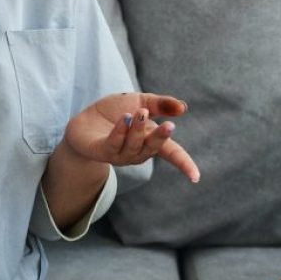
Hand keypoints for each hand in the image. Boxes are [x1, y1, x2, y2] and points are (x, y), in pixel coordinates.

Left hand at [63, 92, 199, 181]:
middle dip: (161, 138)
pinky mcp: (102, 151)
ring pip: (134, 146)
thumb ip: (161, 104)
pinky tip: (124, 118)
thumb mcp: (140, 101)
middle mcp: (137, 151)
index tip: (196, 177)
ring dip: (138, 129)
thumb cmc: (115, 112)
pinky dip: (121, 131)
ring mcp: (120, 154)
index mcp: (150, 140)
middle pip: (153, 149)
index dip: (184, 164)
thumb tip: (183, 107)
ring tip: (140, 112)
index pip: (172, 153)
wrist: (84, 120)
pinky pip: (114, 144)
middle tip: (169, 126)